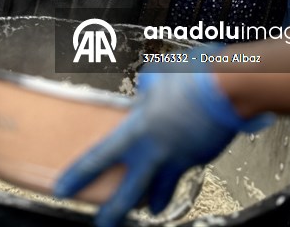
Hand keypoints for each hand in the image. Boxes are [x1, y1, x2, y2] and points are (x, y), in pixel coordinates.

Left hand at [55, 67, 270, 226]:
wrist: (226, 90)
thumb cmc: (188, 78)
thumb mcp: (154, 77)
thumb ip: (144, 92)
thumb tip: (145, 93)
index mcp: (135, 130)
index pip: (98, 158)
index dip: (78, 176)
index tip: (63, 190)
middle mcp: (154, 152)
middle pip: (127, 193)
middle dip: (113, 213)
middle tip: (103, 223)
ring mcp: (178, 160)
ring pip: (159, 192)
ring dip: (152, 202)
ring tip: (147, 209)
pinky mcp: (199, 160)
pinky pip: (184, 174)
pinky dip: (179, 175)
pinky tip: (180, 171)